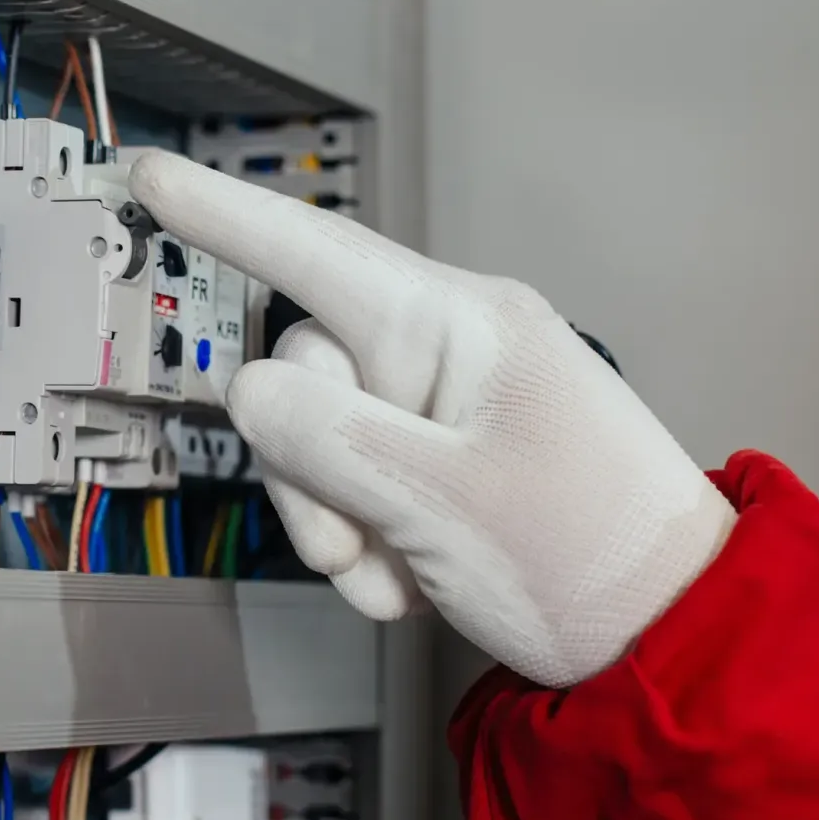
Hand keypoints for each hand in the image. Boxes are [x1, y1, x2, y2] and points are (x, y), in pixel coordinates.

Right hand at [129, 152, 733, 687]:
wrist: (668, 642)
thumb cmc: (595, 561)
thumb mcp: (440, 502)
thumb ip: (326, 438)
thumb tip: (249, 391)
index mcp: (461, 327)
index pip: (315, 250)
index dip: (221, 213)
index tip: (150, 177)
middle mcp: (447, 351)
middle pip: (301, 375)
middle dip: (306, 473)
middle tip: (351, 546)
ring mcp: (443, 408)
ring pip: (316, 440)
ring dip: (336, 522)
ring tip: (397, 574)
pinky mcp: (438, 461)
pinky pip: (351, 483)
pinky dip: (365, 543)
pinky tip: (416, 577)